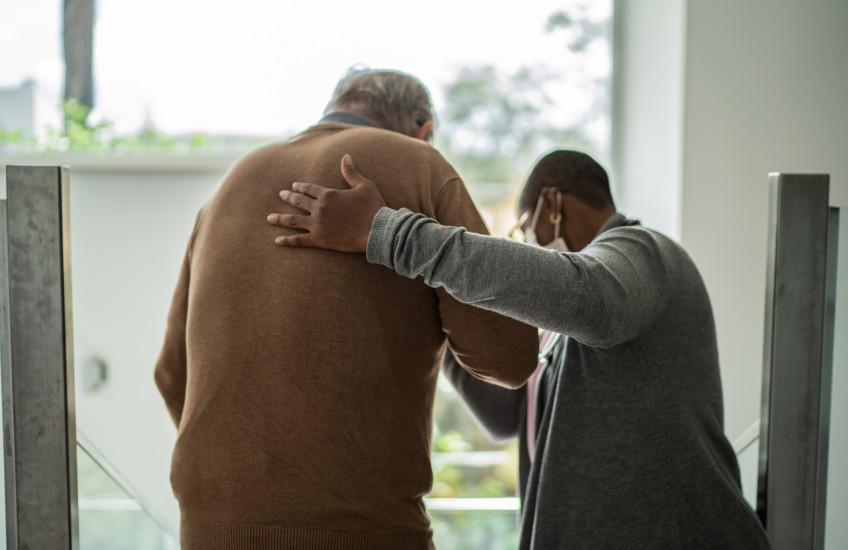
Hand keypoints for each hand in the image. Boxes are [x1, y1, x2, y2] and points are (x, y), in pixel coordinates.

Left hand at [267, 155, 386, 251]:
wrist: (377, 230)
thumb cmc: (373, 208)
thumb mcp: (364, 186)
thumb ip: (351, 173)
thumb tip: (345, 156)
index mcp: (329, 194)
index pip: (309, 189)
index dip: (300, 187)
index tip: (293, 186)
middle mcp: (319, 208)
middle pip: (298, 202)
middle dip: (288, 198)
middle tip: (280, 195)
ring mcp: (317, 224)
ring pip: (293, 220)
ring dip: (280, 218)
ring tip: (269, 218)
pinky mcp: (320, 240)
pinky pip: (299, 240)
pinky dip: (287, 240)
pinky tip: (277, 240)